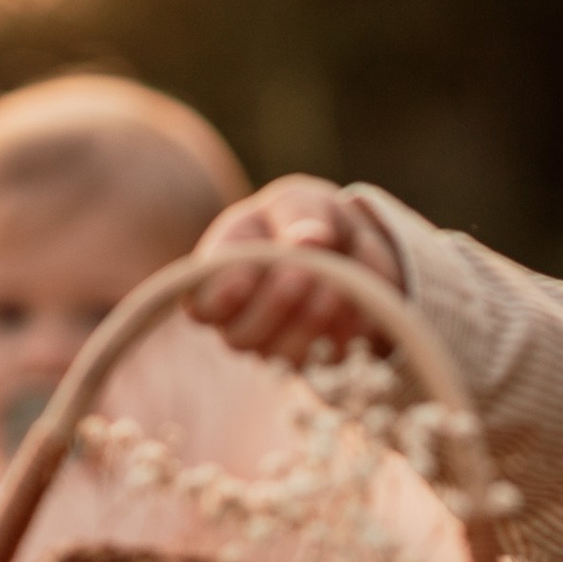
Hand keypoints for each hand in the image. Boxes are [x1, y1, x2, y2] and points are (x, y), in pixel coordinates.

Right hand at [190, 176, 404, 363]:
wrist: (352, 246)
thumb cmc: (307, 219)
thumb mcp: (300, 203)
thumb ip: (300, 215)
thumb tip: (309, 239)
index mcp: (222, 277)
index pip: (202, 305)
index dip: (221, 298)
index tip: (250, 273)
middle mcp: (243, 319)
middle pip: (240, 337)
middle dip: (272, 306)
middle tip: (302, 273)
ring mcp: (280, 345)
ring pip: (284, 356)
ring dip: (311, 323)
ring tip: (337, 288)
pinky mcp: (322, 357)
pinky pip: (332, 358)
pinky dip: (349, 332)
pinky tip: (360, 304)